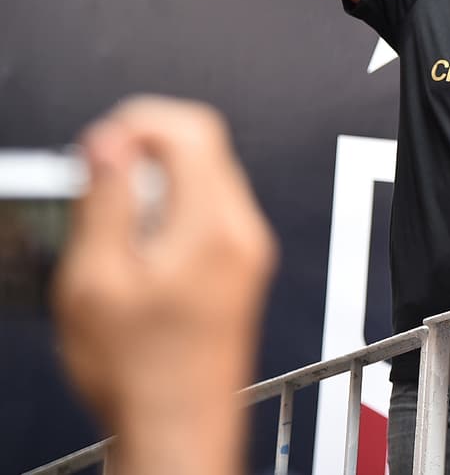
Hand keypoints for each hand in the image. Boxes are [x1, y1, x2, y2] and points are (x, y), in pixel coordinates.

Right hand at [53, 97, 276, 466]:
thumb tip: (110, 142)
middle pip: (206, 147)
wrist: (178, 430)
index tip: (103, 143)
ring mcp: (249, 251)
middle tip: (101, 176)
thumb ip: (106, 201)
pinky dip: (176, 206)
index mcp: (213, 228)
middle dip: (148, 147)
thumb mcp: (97, 280)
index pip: (193, 129)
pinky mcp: (244, 267)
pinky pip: (214, 210)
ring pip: (210, 176)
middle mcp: (243, 233)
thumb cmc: (141, 373)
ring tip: (115, 219)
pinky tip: (141, 244)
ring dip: (161, 178)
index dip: (140, 122)